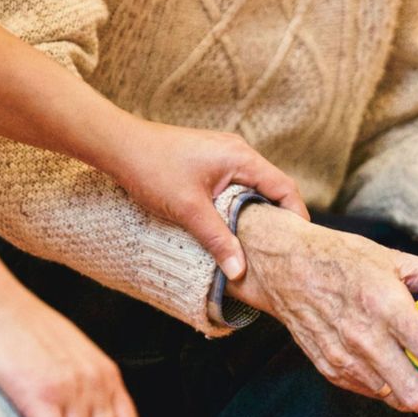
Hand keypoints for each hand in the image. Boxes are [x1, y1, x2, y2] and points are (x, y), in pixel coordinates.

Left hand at [109, 121, 308, 279]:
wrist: (118, 145)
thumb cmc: (152, 169)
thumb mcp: (189, 210)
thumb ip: (218, 240)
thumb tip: (240, 271)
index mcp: (241, 158)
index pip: (284, 187)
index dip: (296, 216)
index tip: (299, 244)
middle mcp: (237, 152)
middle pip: (272, 188)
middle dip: (278, 219)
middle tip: (281, 250)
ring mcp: (223, 155)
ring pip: (252, 188)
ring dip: (256, 213)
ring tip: (258, 244)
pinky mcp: (209, 161)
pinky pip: (235, 186)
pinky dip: (239, 206)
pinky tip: (231, 227)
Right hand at [227, 205, 417, 416]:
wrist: (284, 267)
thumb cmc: (346, 258)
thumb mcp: (398, 258)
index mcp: (384, 307)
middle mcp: (362, 339)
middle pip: (415, 394)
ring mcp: (343, 360)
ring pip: (393, 399)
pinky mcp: (330, 370)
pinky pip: (371, 391)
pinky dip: (395, 391)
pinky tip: (410, 379)